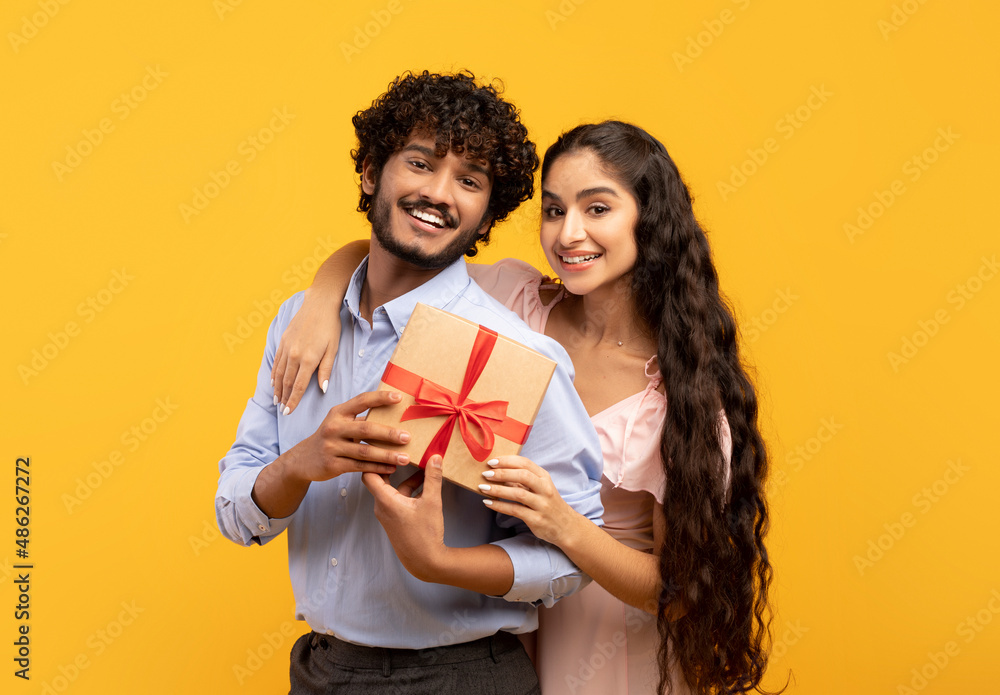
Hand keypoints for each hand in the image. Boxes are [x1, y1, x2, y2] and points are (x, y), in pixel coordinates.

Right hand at [271, 287, 341, 414]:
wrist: (318, 304)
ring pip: (279, 373)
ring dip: (277, 389)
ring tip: (276, 401)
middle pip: (286, 382)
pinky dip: (274, 374)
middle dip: (284, 398)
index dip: (293, 401)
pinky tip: (273, 382)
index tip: (288, 412)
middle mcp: (294, 355)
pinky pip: (276, 362)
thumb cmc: (330, 327)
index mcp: (309, 359)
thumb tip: (322, 389)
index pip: (298, 386)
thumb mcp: (333, 349)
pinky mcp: (283, 341)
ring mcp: (286, 348)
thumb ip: (326, 370)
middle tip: (282, 410)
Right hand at [289, 390, 410, 482]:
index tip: (399, 397)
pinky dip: (377, 468)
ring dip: (387, 455)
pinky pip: (360, 467)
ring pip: (365, 452)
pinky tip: (391, 469)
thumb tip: (393, 414)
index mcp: (339, 413)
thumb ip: (361, 419)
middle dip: (389, 433)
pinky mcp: (333, 465)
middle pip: (366, 429)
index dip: (381, 398)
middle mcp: (334, 427)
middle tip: (407, 437)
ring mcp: (332, 447)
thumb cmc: (330, 438)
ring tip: (405, 458)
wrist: (303, 459)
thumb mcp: (340, 423)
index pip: (362, 400)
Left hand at [363, 455, 445, 582]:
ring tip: (422, 467)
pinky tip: (425, 486)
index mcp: (386, 500)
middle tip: (401, 451)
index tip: (385, 448)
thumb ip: (433, 478)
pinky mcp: (394, 520)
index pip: (369, 474)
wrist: (425, 562)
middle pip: (380, 479)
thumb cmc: (425, 534)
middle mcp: (382, 506)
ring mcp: (387, 514)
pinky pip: (397, 499)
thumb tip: (435, 457)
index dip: (375, 460)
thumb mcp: (432, 502)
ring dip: (405, 478)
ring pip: (392, 489)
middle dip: (391, 465)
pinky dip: (408, 490)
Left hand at [480, 456, 578, 546]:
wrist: (566, 527)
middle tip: (485, 473)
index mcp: (544, 477)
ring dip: (498, 489)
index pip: (525, 463)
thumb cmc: (549, 504)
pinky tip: (488, 503)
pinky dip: (500, 506)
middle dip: (502, 473)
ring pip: (518, 493)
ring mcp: (542, 504)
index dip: (507, 461)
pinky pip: (515, 510)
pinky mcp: (536, 519)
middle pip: (522, 475)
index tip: (492, 461)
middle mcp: (545, 489)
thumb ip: (522, 480)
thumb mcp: (540, 488)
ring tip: (482, 487)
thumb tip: (499, 472)